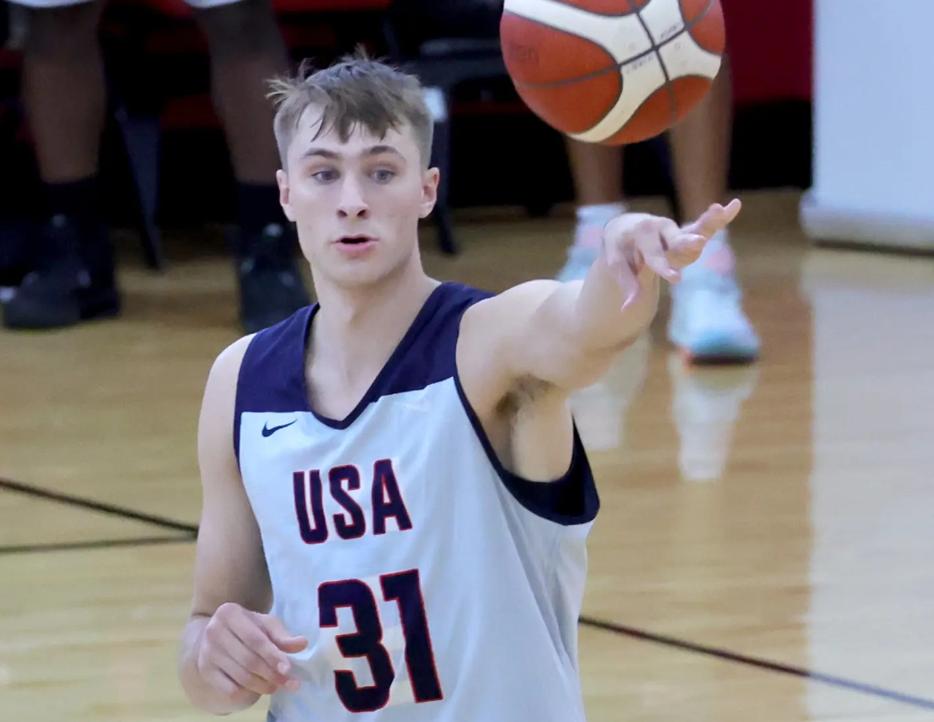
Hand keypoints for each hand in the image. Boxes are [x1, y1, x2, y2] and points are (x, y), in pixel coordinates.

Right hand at [197, 602, 308, 700]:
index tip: (288, 668)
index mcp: (229, 613)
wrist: (215, 636)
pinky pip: (230, 688)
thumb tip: (303, 643)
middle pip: (249, 660)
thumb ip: (282, 635)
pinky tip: (259, 689)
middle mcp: (214, 631)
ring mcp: (206, 652)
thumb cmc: (246, 628)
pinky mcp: (205, 670)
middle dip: (272, 674)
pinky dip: (247, 692)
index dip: (273, 655)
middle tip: (289, 683)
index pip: (255, 639)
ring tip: (278, 686)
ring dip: (263, 685)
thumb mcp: (264, 625)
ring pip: (241, 676)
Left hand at [602, 199, 741, 308]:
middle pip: (676, 238)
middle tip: (698, 243)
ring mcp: (676, 229)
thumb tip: (626, 310)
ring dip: (708, 221)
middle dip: (686, 242)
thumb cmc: (621, 250)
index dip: (664, 267)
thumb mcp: (618, 265)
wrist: (625, 228)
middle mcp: (659, 227)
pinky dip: (720, 217)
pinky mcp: (688, 232)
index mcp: (640, 234)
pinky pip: (706, 225)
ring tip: (719, 211)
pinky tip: (734, 205)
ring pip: (694, 228)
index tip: (675, 279)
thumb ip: (627, 285)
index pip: (654, 256)